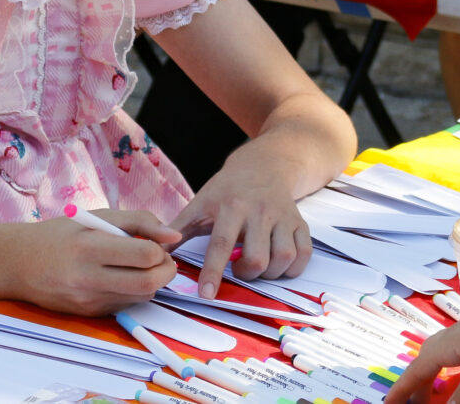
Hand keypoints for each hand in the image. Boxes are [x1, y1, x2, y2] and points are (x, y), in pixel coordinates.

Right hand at [15, 209, 180, 315]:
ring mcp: (88, 301)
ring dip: (152, 282)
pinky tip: (122, 278)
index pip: (146, 256)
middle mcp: (88, 278)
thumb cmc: (62, 233)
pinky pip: (126, 305)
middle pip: (149, 283)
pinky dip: (134, 292)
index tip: (158, 243)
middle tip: (163, 259)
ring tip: (141, 266)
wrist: (19, 263)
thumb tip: (175, 236)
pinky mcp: (89, 314)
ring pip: (142, 297)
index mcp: (91, 247)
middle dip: (167, 271)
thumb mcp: (99, 216)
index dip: (161, 249)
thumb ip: (140, 221)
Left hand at [169, 158, 311, 298]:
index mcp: (231, 207)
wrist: (264, 165)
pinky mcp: (299, 222)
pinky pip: (304, 254)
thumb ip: (178, 228)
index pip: (221, 244)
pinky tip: (279, 264)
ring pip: (283, 258)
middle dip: (246, 274)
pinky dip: (293, 268)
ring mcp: (282, 217)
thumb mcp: (200, 202)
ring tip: (258, 267)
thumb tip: (155, 251)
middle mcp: (259, 211)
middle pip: (257, 258)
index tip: (205, 294)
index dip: (213, 272)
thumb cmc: (227, 189)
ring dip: (270, 274)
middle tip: (238, 269)